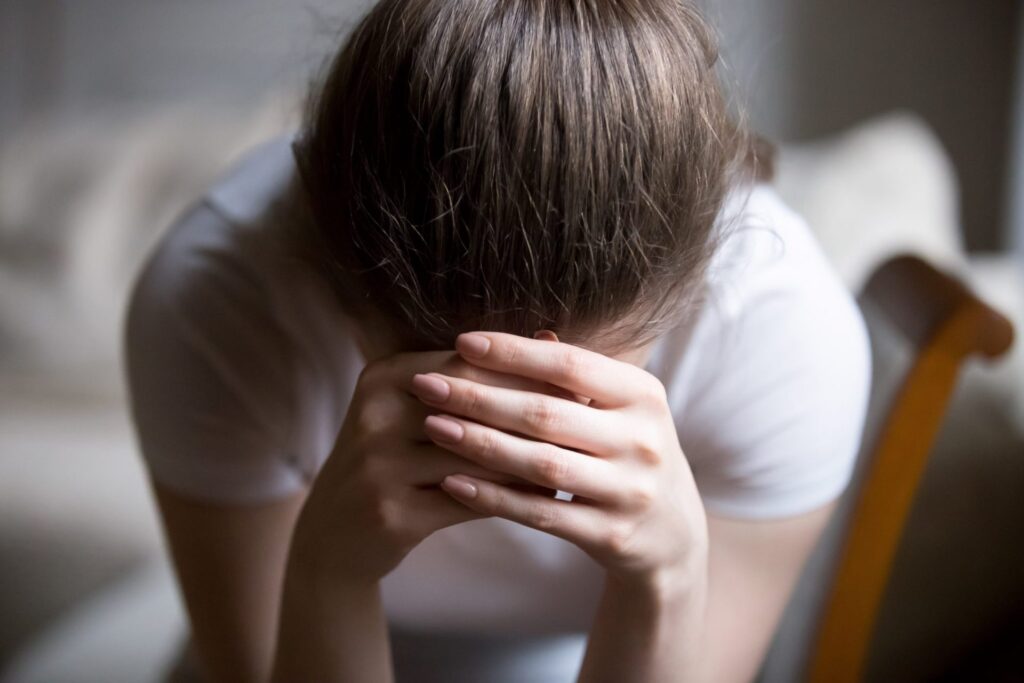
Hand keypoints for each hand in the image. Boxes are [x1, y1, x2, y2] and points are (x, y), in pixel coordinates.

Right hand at [288, 348, 567, 585]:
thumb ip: (475, 378)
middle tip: (590, 421)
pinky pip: (471, 500)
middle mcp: (375, 414)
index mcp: (385, 376)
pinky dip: (514, 498)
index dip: (527, 373)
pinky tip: (549, 499)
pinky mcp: (391, 513)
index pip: (469, 364)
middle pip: (473, 407)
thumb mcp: (417, 409)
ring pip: (477, 456)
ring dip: (532, 460)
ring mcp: (379, 465)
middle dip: (536, 414)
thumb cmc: (395, 459)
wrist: (335, 532)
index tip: (580, 381)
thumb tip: (551, 338)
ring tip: (580, 459)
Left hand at [410, 331, 709, 590]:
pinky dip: (493, 497)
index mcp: (643, 394)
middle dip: (479, 396)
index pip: (570, 364)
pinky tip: (452, 481)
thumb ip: (575, 376)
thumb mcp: (619, 406)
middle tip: (427, 385)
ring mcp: (629, 490)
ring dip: (479, 444)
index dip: (514, 352)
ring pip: (541, 464)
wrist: (672, 530)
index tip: (461, 342)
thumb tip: (521, 334)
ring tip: (432, 425)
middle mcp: (641, 440)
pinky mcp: (611, 534)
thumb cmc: (627, 450)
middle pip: (547, 413)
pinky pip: (541, 512)